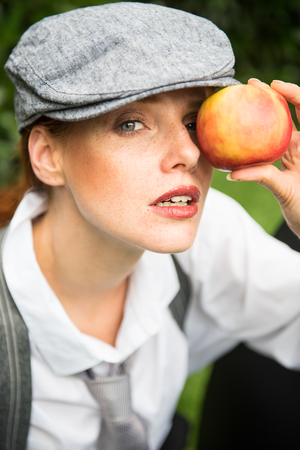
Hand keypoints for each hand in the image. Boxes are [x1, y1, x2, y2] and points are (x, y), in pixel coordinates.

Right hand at [228, 78, 299, 237]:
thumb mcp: (287, 192)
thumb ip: (264, 178)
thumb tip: (233, 173)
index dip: (292, 93)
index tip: (273, 86)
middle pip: (288, 113)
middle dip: (272, 96)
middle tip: (251, 86)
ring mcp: (291, 156)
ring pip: (275, 130)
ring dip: (260, 116)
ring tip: (240, 103)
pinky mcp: (282, 167)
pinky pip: (263, 152)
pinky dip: (250, 145)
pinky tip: (233, 142)